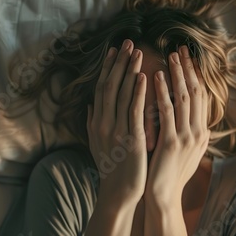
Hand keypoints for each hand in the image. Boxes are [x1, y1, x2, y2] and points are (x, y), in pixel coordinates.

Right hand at [87, 39, 147, 204]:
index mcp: (96, 123)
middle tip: (126, 42)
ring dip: (129, 71)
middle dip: (118, 63)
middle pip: (110, 86)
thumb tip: (90, 106)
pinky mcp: (131, 139)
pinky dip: (138, 93)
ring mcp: (116, 130)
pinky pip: (134, 111)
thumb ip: (92, 124)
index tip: (113, 50)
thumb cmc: (111, 168)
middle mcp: (103, 123)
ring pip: (122, 94)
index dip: (107, 68)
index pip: (101, 89)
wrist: (118, 193)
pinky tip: (144, 77)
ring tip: (136, 52)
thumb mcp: (97, 144)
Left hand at [145, 45, 209, 205]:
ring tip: (170, 56)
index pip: (202, 97)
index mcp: (202, 132)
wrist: (163, 196)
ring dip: (178, 74)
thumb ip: (193, 135)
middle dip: (189, 69)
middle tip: (182, 49)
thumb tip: (200, 123)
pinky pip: (168, 111)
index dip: (196, 76)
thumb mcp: (188, 152)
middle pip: (197, 92)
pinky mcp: (172, 142)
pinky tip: (156, 76)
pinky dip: (163, 91)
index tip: (189, 58)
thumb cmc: (171, 173)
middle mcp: (199, 132)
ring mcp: (187, 137)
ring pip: (185, 97)